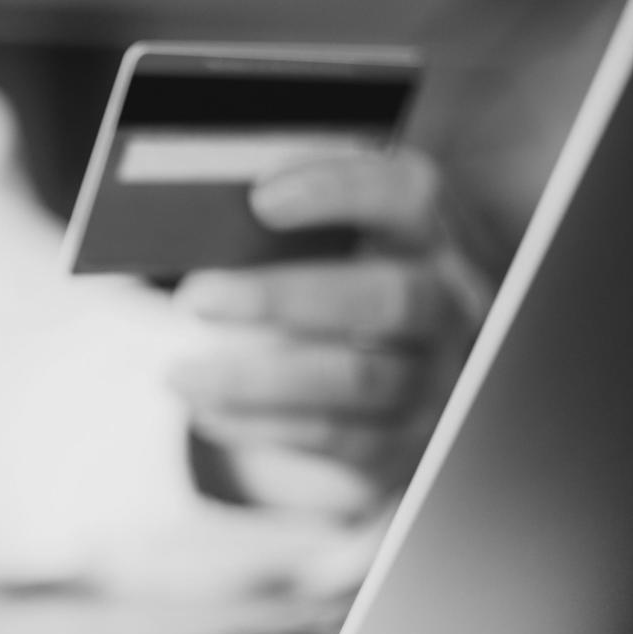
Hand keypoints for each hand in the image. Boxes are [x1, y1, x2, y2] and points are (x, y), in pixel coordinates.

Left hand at [167, 149, 487, 515]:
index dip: (341, 190)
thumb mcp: (335, 248)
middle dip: (281, 297)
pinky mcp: (406, 443)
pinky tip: (206, 410)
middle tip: (193, 298)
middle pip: (387, 298)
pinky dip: (260, 424)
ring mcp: (439, 380)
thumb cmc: (339, 288)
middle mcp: (453, 308)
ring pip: (355, 380)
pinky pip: (334, 437)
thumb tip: (206, 221)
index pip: (410, 195)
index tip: (259, 199)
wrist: (394, 382)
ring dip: (253, 378)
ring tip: (178, 373)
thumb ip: (289, 230)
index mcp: (436, 237)